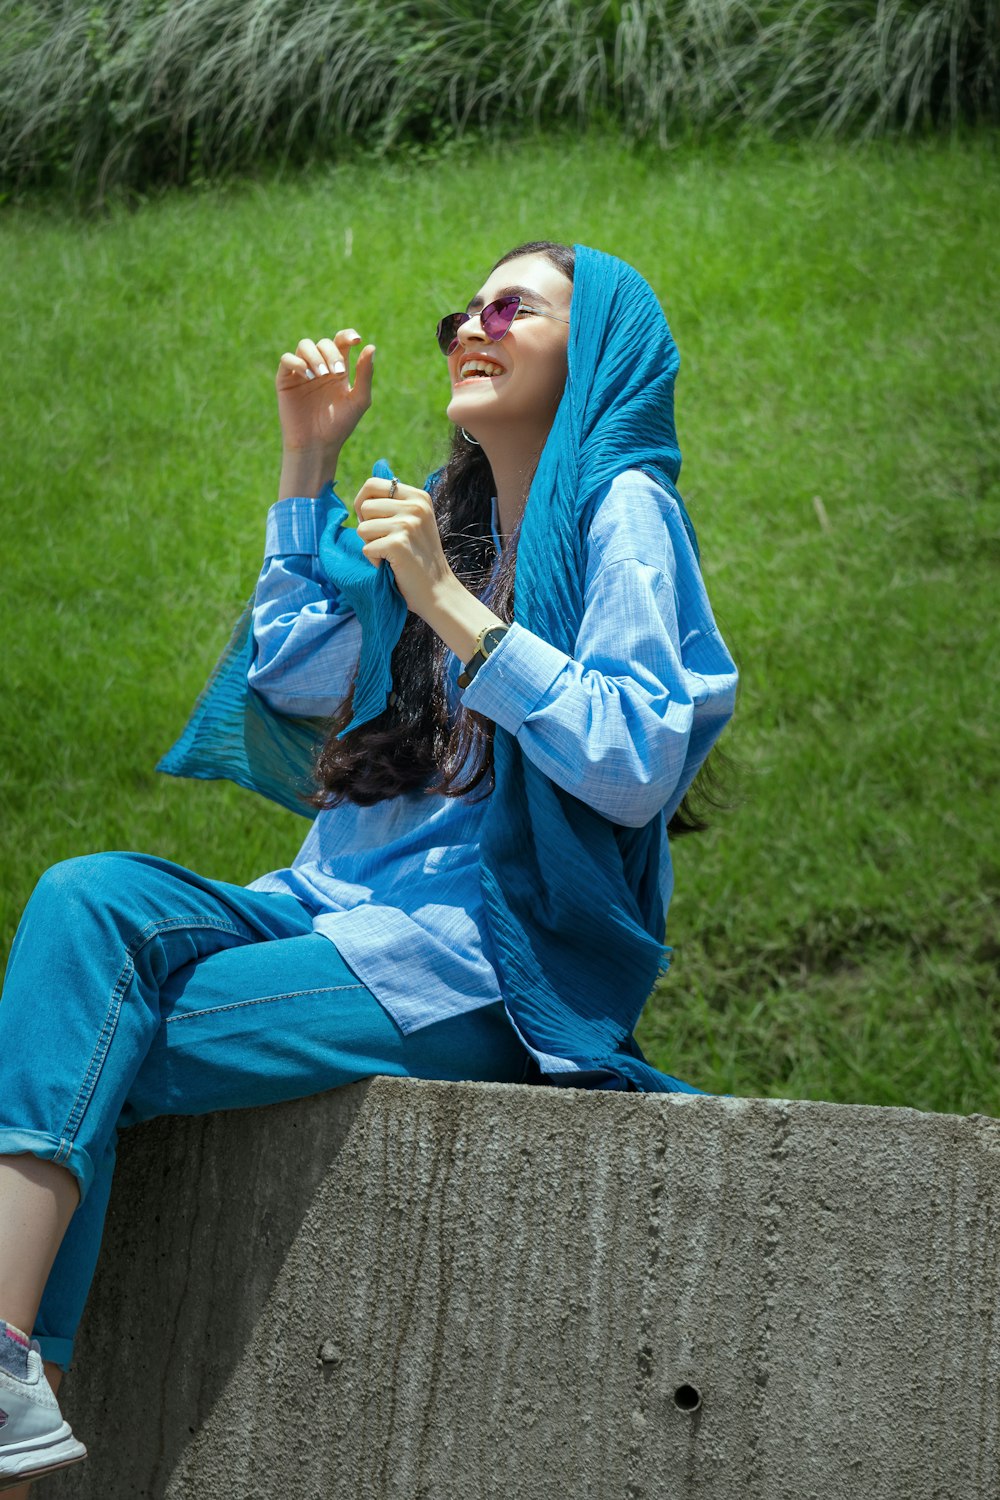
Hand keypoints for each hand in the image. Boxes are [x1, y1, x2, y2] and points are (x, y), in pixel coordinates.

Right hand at [276, 329, 375, 456]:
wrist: (318, 445)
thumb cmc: (340, 425)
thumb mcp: (359, 400)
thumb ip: (365, 374)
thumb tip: (371, 346)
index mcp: (338, 369)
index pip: (341, 342)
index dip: (347, 335)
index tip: (356, 340)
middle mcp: (320, 366)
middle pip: (324, 343)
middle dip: (332, 354)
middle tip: (337, 373)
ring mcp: (302, 372)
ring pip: (305, 345)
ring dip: (315, 355)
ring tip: (321, 375)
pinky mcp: (286, 380)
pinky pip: (287, 359)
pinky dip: (297, 362)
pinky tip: (307, 376)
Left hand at [354, 476, 458, 621]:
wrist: (439, 591)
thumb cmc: (420, 558)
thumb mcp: (414, 522)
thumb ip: (394, 505)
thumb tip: (363, 495)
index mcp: (418, 497)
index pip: (372, 484)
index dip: (363, 503)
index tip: (372, 521)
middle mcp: (415, 506)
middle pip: (364, 506)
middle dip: (367, 527)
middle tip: (387, 543)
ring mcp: (407, 524)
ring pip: (362, 528)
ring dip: (371, 545)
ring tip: (392, 555)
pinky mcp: (398, 544)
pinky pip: (366, 548)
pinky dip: (375, 561)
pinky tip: (394, 566)